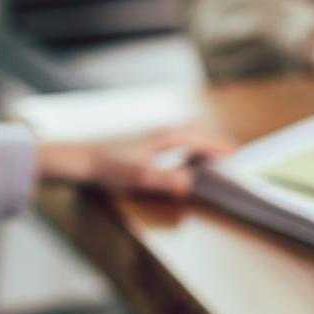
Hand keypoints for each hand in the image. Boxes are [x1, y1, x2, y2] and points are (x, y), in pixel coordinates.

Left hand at [37, 126, 237, 197]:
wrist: (76, 159)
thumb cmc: (107, 167)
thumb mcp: (139, 178)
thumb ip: (166, 181)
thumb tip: (191, 184)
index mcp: (163, 136)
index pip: (199, 138)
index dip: (219, 147)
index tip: (237, 155)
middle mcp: (157, 131)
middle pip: (192, 129)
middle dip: (212, 139)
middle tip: (228, 153)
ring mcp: (146, 134)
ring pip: (180, 131)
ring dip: (198, 140)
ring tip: (208, 154)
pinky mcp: (137, 141)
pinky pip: (170, 137)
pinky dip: (183, 143)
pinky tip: (176, 156)